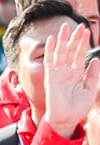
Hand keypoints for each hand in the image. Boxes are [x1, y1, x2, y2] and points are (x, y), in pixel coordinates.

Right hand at [42, 21, 98, 137]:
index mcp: (77, 74)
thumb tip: (96, 59)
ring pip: (60, 53)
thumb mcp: (92, 89)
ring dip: (62, 40)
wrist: (67, 118)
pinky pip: (49, 61)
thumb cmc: (78, 108)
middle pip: (70, 51)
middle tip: (80, 25)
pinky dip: (49, 50)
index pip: (80, 55)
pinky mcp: (51, 77)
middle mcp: (67, 71)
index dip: (83, 43)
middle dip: (75, 38)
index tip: (87, 31)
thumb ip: (94, 74)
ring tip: (65, 27)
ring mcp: (58, 73)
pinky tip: (51, 40)